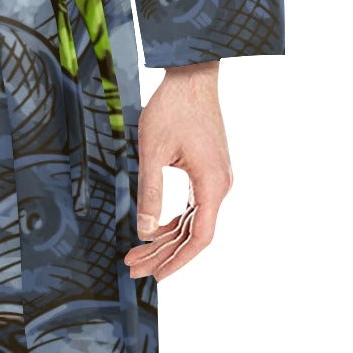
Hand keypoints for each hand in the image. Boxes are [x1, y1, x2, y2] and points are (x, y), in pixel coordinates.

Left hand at [125, 61, 231, 281]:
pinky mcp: (208, 171)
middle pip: (193, 234)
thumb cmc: (173, 108)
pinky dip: (173, 221)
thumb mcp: (153, 151)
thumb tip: (144, 231)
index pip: (199, 238)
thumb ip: (150, 192)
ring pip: (192, 221)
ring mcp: (216, 179)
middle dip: (163, 254)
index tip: (156, 276)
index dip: (178, 261)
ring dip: (166, 239)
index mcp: (211, 184)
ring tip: (137, 255)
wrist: (191, 77)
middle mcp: (219, 186)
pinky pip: (193, 206)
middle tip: (133, 269)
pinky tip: (154, 230)